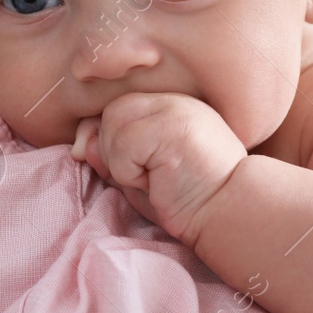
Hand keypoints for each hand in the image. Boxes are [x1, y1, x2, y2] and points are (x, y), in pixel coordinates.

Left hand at [71, 92, 246, 244]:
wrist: (231, 212)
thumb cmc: (188, 199)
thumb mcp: (141, 176)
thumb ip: (111, 156)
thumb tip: (81, 144)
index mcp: (168, 106)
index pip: (116, 109)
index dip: (109, 141)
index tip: (136, 171)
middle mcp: (172, 100)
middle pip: (110, 113)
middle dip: (115, 153)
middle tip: (149, 177)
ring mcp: (173, 109)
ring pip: (112, 125)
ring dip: (122, 162)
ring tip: (156, 178)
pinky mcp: (172, 126)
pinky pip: (123, 145)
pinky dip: (130, 172)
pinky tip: (159, 181)